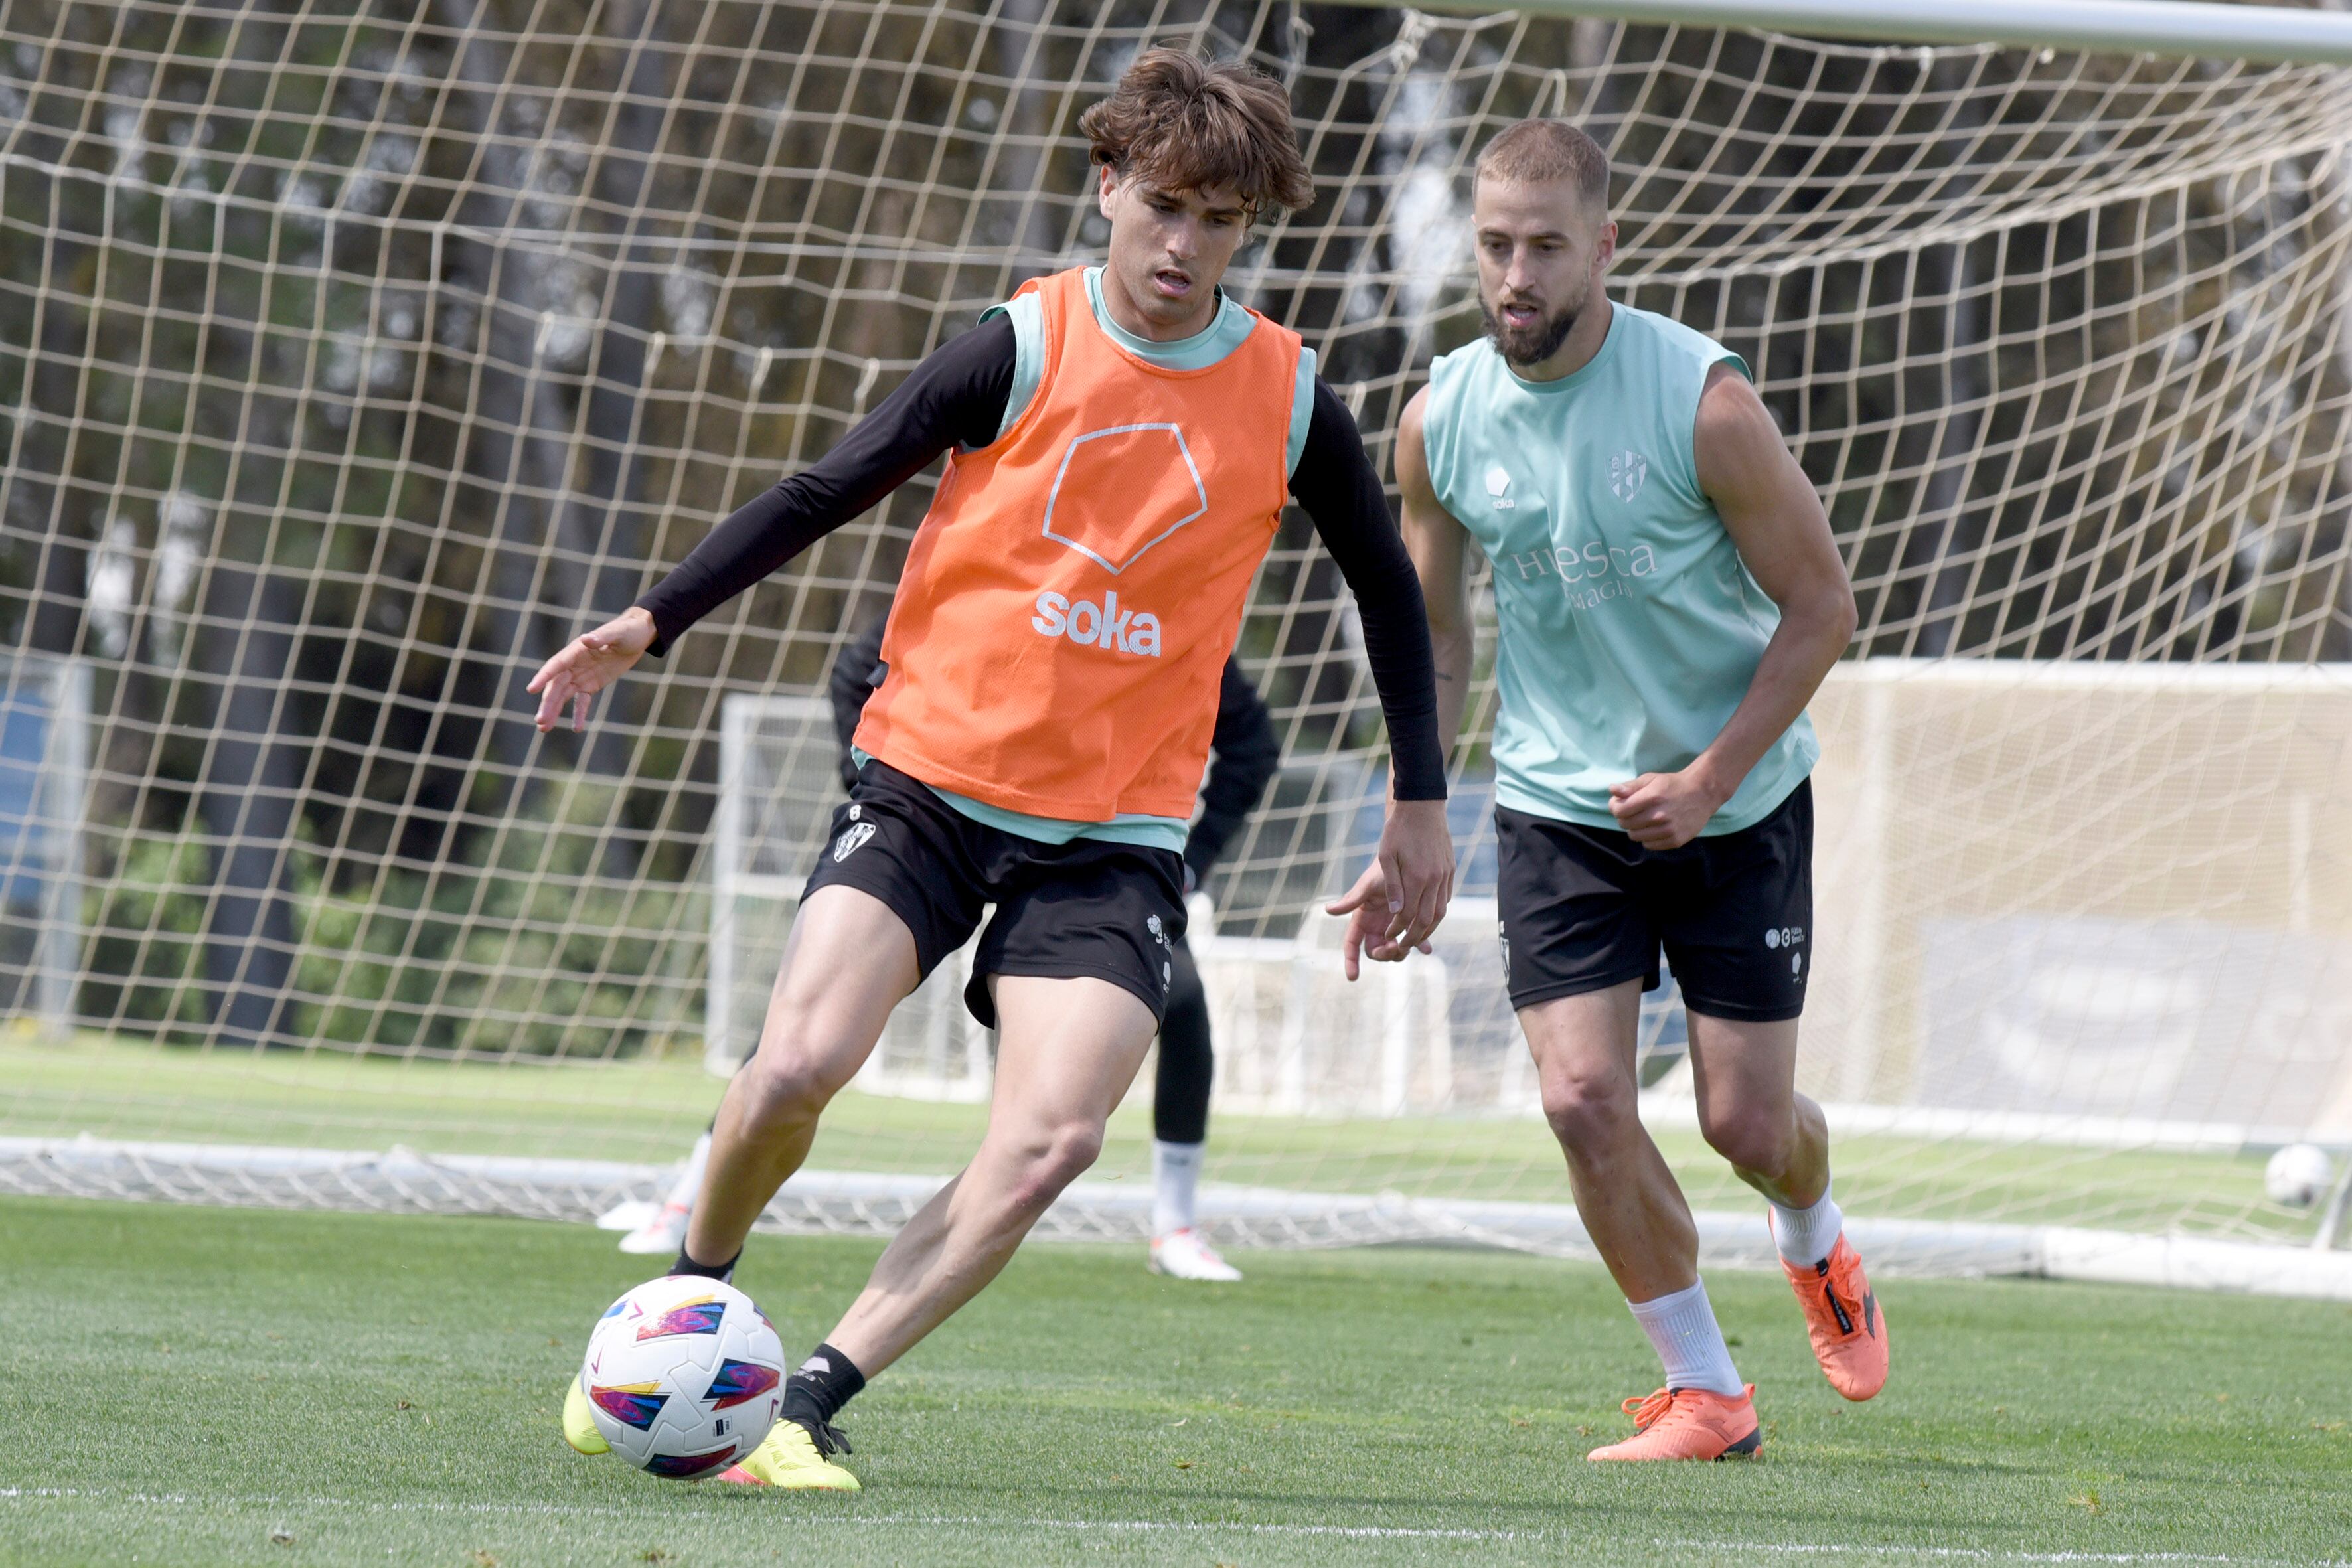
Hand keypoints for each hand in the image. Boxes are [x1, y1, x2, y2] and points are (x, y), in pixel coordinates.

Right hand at [526, 607, 655, 732]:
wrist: (637, 637)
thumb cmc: (628, 631)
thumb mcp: (618, 633)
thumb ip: (602, 637)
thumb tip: (586, 639)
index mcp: (576, 650)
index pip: (556, 665)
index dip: (543, 676)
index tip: (532, 689)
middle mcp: (573, 664)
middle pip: (556, 685)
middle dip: (548, 703)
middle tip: (539, 721)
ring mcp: (581, 676)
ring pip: (563, 696)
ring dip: (553, 711)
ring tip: (543, 728)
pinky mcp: (590, 685)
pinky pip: (582, 702)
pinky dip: (578, 714)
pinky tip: (576, 728)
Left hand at [1324, 796, 1452, 979]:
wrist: (1421, 806)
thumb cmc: (1398, 830)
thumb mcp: (1386, 856)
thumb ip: (1392, 886)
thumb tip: (1397, 913)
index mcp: (1417, 877)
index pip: (1408, 914)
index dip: (1397, 929)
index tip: (1388, 936)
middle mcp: (1434, 879)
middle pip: (1427, 918)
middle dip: (1414, 936)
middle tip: (1402, 946)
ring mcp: (1445, 874)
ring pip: (1441, 910)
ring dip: (1430, 928)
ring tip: (1417, 937)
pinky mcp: (1450, 869)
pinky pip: (1446, 897)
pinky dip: (1438, 910)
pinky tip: (1429, 916)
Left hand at [1607, 764, 1727, 849]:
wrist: (1702, 793)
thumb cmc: (1672, 785)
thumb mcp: (1651, 779)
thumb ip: (1630, 786)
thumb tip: (1612, 790)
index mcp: (1652, 797)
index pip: (1620, 810)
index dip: (1616, 807)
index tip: (1621, 804)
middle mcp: (1660, 815)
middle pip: (1625, 824)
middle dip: (1625, 817)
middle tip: (1634, 811)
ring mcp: (1668, 830)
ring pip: (1635, 836)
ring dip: (1636, 828)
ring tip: (1645, 819)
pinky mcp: (1675, 840)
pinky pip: (1649, 845)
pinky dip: (1648, 838)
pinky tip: (1655, 828)